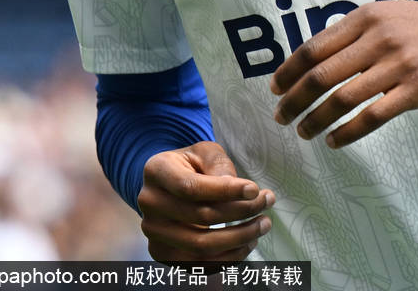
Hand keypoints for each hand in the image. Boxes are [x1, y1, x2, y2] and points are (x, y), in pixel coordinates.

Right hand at [138, 140, 274, 261]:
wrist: (170, 185)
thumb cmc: (192, 164)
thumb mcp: (205, 152)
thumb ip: (219, 166)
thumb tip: (238, 190)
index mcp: (156, 171)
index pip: (192, 187)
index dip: (225, 191)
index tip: (255, 189)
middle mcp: (149, 203)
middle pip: (200, 217)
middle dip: (241, 212)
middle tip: (268, 202)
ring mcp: (153, 233)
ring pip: (201, 246)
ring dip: (239, 238)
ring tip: (263, 224)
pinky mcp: (163, 255)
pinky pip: (199, 265)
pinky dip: (228, 258)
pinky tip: (248, 243)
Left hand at [270, 0, 417, 147]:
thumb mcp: (385, 14)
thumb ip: (352, 31)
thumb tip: (313, 55)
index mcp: (365, 18)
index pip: (314, 47)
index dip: (289, 70)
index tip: (275, 87)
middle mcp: (378, 39)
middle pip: (322, 75)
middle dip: (294, 99)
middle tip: (280, 116)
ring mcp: (397, 65)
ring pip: (343, 99)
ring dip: (317, 119)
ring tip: (305, 132)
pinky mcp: (416, 90)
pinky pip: (373, 116)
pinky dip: (348, 132)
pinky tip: (335, 140)